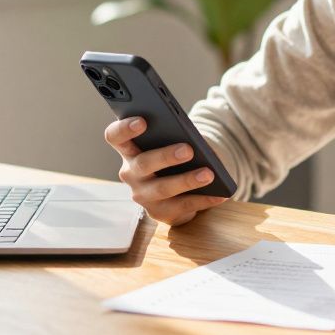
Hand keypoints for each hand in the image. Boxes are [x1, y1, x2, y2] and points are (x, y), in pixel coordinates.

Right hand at [105, 117, 226, 225]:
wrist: (176, 190)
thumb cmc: (172, 158)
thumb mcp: (169, 143)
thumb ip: (172, 136)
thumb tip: (192, 139)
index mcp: (128, 150)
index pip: (115, 137)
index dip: (124, 129)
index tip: (142, 121)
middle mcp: (131, 173)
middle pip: (143, 163)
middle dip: (166, 156)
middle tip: (188, 149)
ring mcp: (143, 195)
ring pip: (163, 188)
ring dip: (187, 180)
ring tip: (208, 174)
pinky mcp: (160, 213)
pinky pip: (183, 206)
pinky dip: (204, 199)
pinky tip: (219, 194)